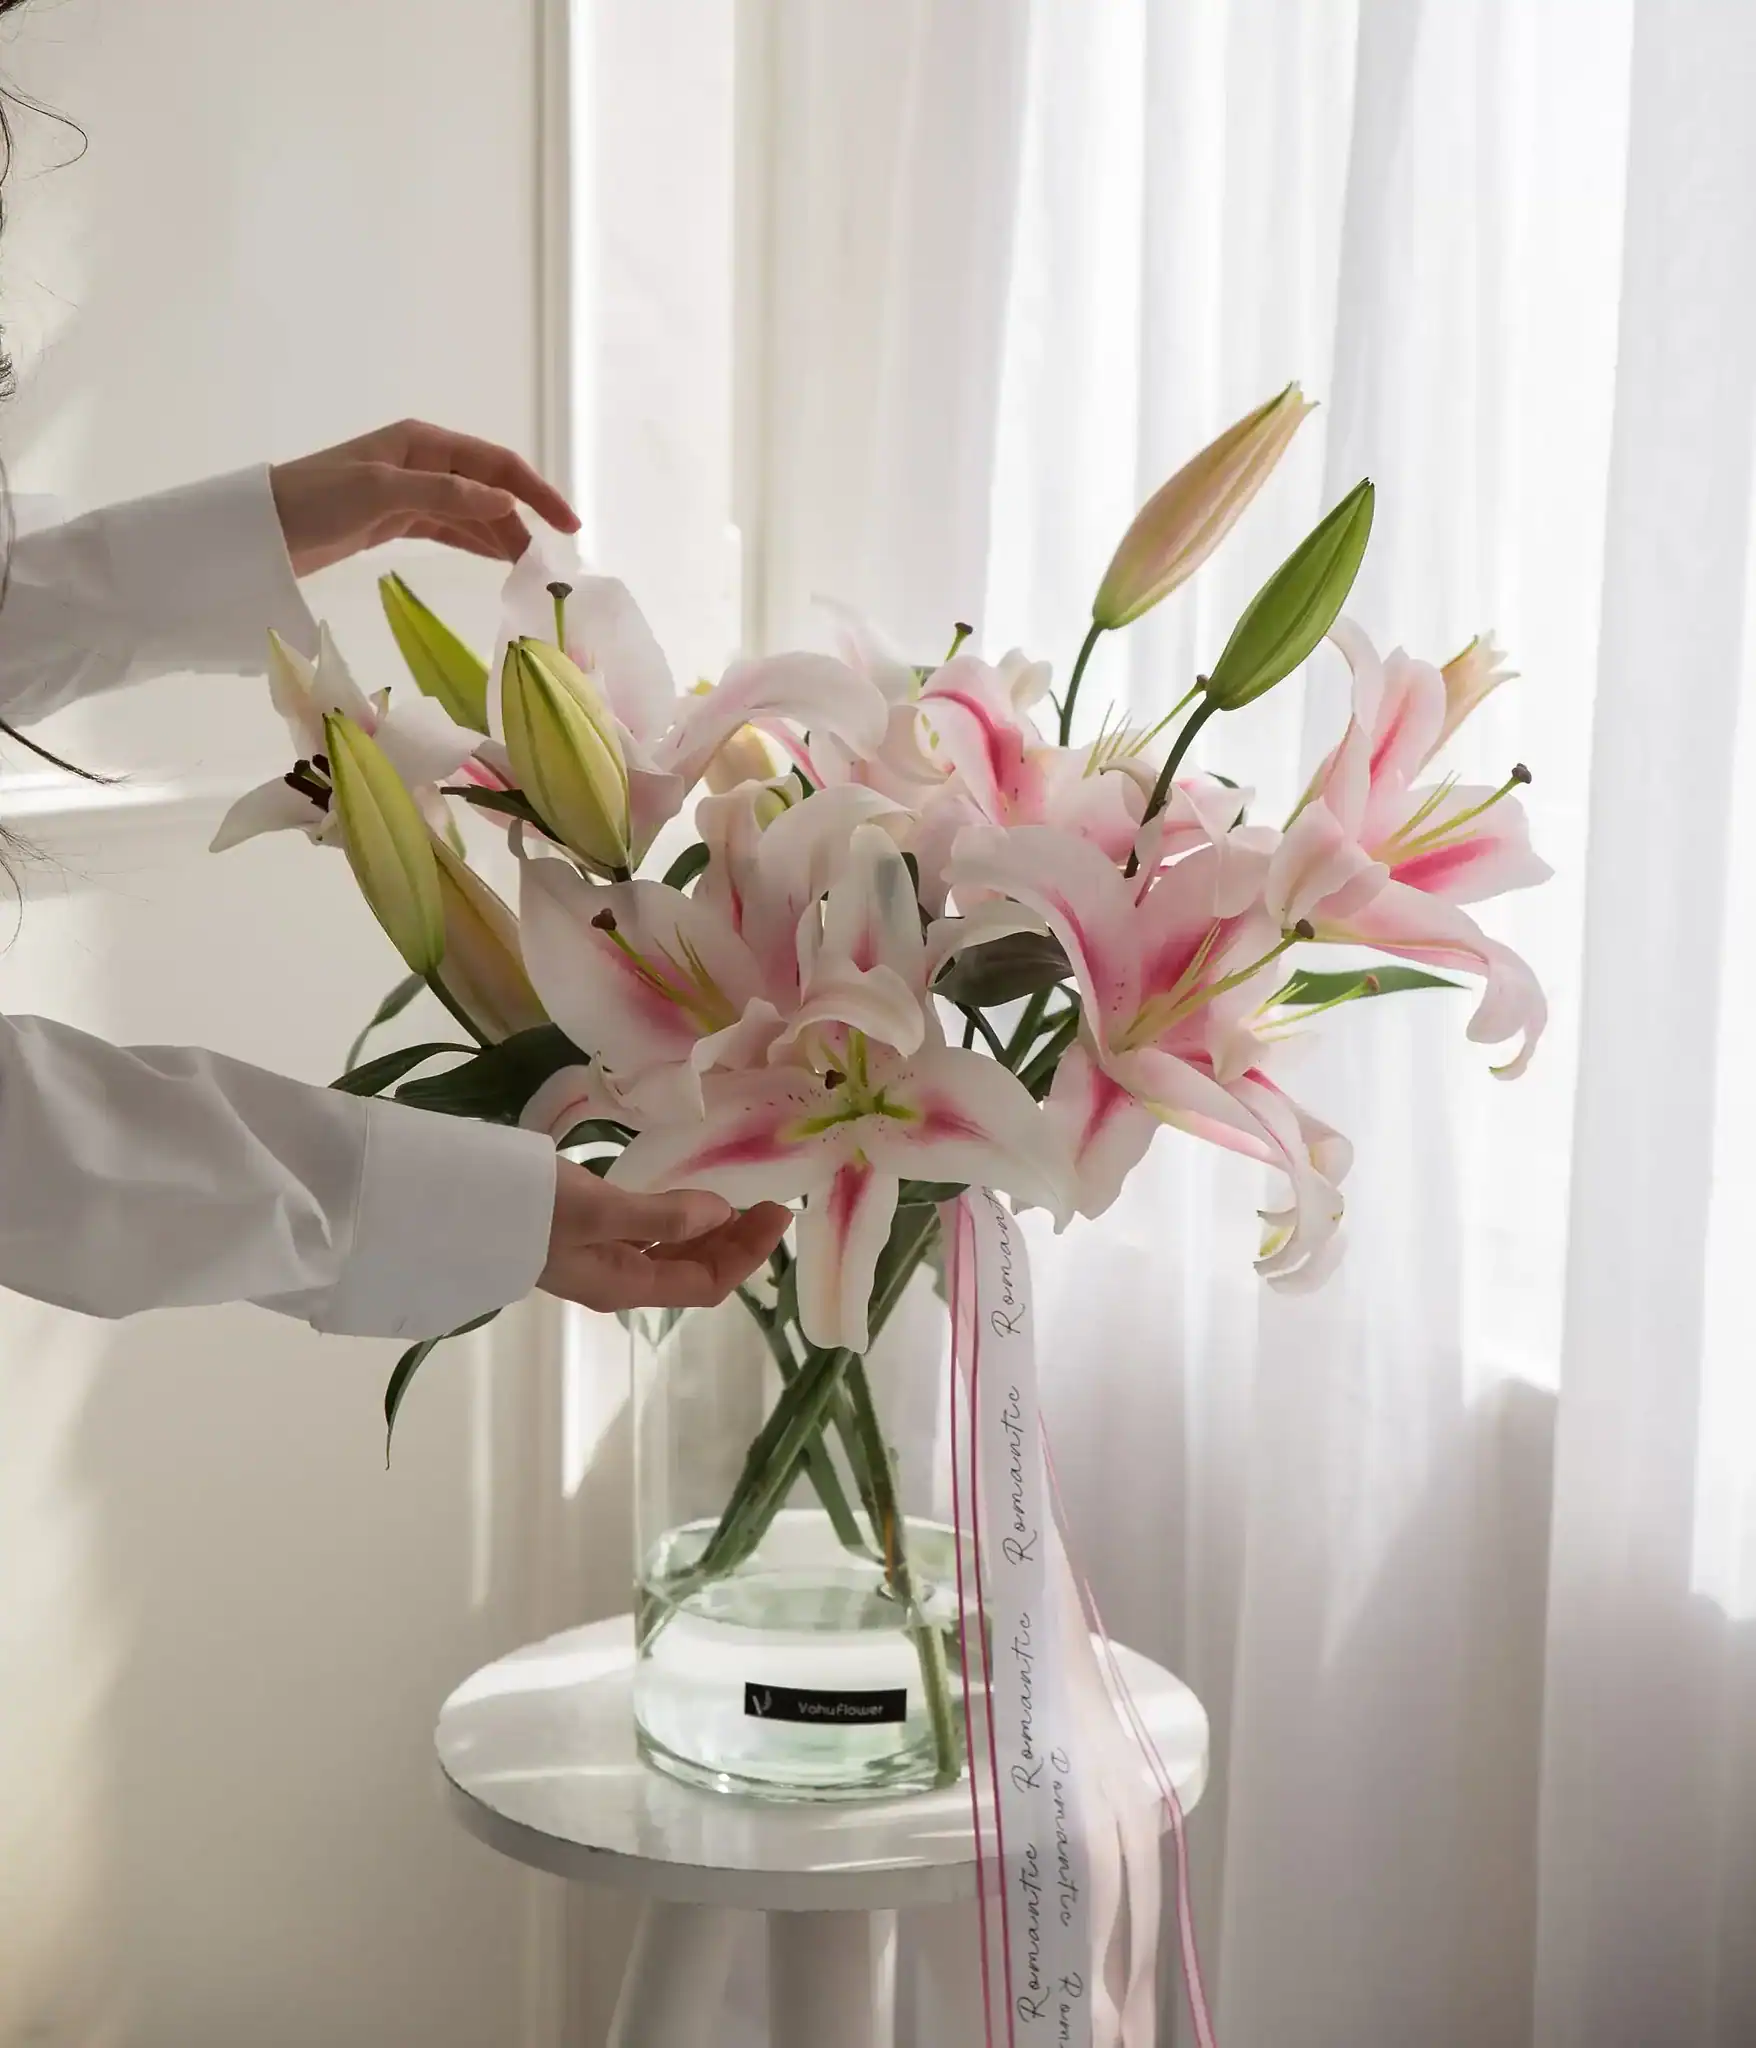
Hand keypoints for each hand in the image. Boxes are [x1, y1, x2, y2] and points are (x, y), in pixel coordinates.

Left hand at [270, 419, 579, 575]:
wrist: (264, 529)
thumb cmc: (317, 500)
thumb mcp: (382, 492)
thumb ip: (446, 494)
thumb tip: (505, 502)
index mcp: (423, 443)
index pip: (497, 464)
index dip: (537, 491)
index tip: (568, 525)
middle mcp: (424, 461)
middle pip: (490, 488)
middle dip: (524, 520)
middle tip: (548, 563)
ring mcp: (412, 491)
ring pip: (474, 512)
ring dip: (503, 536)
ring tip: (528, 570)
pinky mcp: (398, 519)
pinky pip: (451, 529)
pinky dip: (476, 543)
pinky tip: (498, 561)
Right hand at [539, 1162, 790, 1313]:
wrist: (457, 1204)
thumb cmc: (529, 1208)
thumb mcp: (599, 1209)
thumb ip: (662, 1215)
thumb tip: (720, 1213)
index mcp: (625, 1286)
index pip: (708, 1284)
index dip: (750, 1254)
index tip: (779, 1212)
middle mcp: (617, 1281)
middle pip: (695, 1273)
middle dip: (737, 1243)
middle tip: (768, 1198)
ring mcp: (599, 1261)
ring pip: (673, 1256)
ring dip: (711, 1232)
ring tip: (738, 1195)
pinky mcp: (584, 1237)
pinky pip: (647, 1238)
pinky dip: (677, 1221)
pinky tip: (685, 1196)